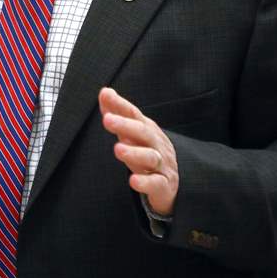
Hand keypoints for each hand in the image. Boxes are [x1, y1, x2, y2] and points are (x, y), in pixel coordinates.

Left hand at [99, 87, 178, 216]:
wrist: (171, 183)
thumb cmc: (146, 153)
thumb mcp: (132, 134)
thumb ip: (118, 114)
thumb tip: (104, 92)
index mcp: (147, 130)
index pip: (134, 114)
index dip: (120, 105)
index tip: (105, 95)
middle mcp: (157, 144)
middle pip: (143, 132)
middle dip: (126, 125)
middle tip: (107, 120)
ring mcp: (162, 164)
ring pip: (151, 157)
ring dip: (134, 152)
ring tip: (118, 149)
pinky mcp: (164, 185)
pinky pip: (156, 183)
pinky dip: (145, 182)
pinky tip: (132, 180)